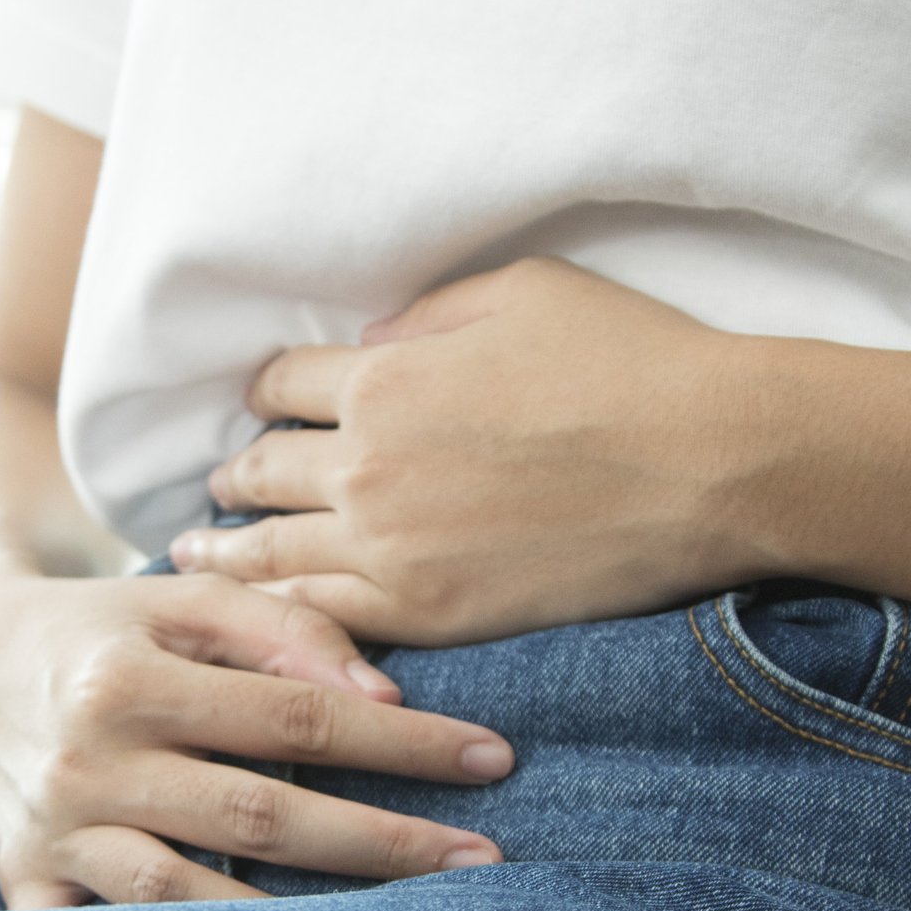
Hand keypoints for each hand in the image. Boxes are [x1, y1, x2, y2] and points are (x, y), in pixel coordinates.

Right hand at [0, 564, 514, 908]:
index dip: (401, 742)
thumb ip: (286, 631)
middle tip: (481, 863)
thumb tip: (384, 697)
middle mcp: (88, 763)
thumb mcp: (186, 600)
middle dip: (381, 842)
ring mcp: (56, 835)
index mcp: (130, 679)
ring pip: (186, 898)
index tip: (492, 759)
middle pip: (260, 816)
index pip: (296, 718)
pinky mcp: (29, 885)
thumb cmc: (109, 628)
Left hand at [167, 257, 763, 644]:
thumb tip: (369, 347)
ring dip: (229, 553)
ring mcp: (393, 550)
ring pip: (274, 556)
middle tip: (215, 490)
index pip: (280, 385)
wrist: (713, 464)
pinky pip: (329, 619)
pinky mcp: (433, 615)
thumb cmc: (631, 361)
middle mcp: (366, 467)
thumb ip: (425, 319)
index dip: (266, 393)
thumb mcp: (521, 292)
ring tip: (197, 556)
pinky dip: (285, 616)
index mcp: (382, 379)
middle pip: (262, 473)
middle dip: (236, 477)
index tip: (263, 406)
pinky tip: (266, 617)